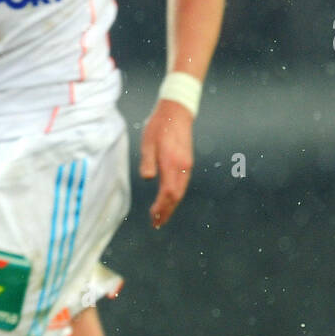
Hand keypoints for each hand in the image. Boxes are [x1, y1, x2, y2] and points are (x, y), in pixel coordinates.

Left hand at [139, 99, 194, 228]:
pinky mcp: (187, 162)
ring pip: (180, 191)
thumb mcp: (148, 142)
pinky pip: (182, 184)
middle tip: (157, 223)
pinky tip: (168, 199)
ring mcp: (186, 165)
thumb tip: (148, 178)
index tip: (153, 218)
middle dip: (166, 211)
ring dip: (171, 205)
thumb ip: (148, 161)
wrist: (176, 112)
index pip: (168, 193)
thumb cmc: (159, 126)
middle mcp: (182, 167)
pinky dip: (175, 196)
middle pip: (176, 196)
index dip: (162, 208)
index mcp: (172, 163)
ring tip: (161, 216)